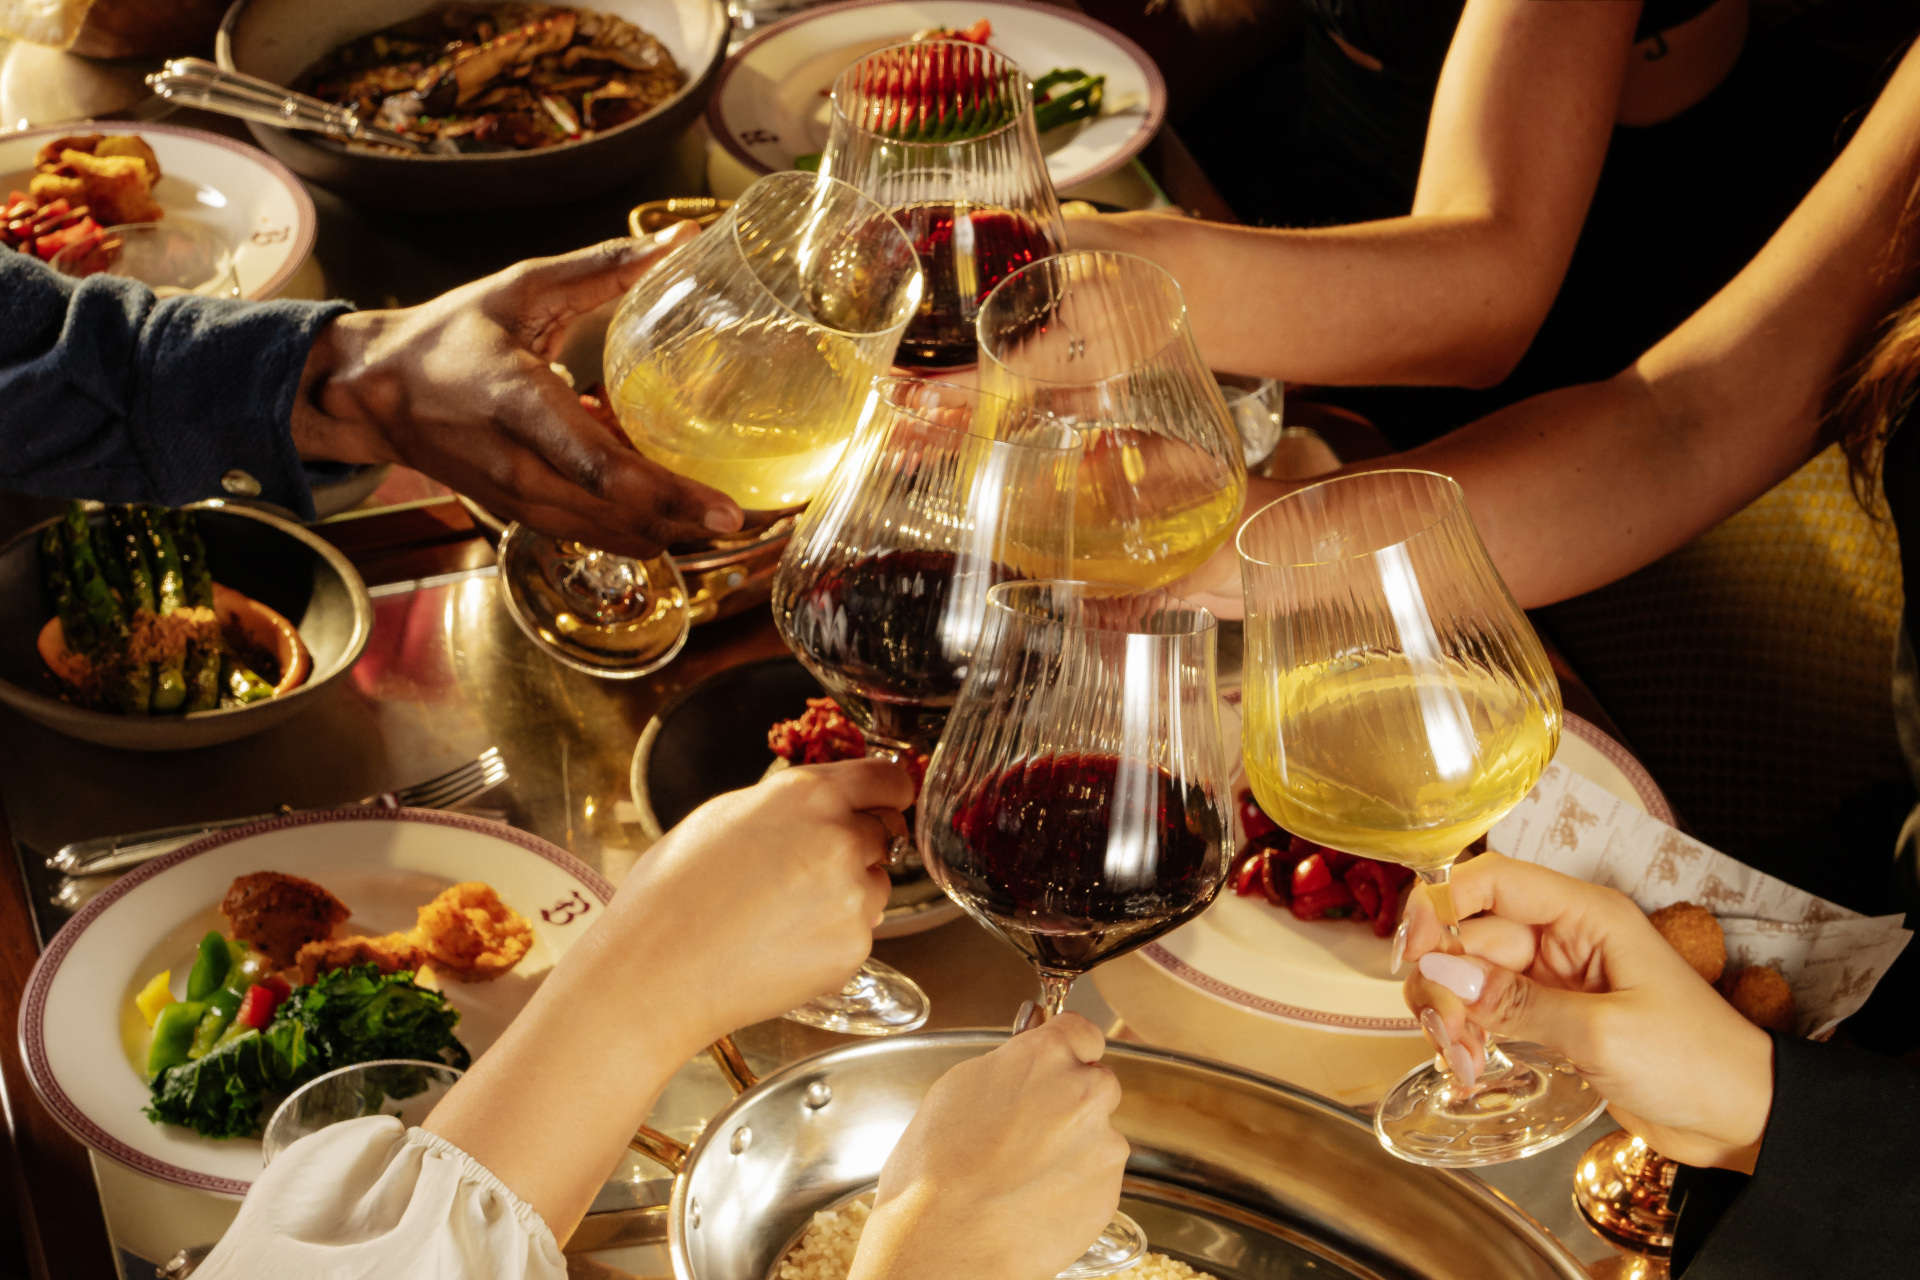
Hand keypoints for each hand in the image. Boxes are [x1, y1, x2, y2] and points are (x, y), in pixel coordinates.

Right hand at [292, 229, 743, 556]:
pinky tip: (675, 517)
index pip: (598, 466)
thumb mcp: (520, 288)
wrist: (372, 391)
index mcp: (518, 404)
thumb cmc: (445, 336)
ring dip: (669, 534)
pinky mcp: (520, 515)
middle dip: (689, 523)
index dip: (666, 493)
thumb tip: (680, 241)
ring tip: (727, 521)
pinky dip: (636, 531)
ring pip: (608, 535)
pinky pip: (589, 534)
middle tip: (754, 518)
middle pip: (618, 514)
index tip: (725, 506)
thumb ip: (602, 268)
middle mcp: (519, 466)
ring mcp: (517, 499)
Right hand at [606, 758, 904, 1042]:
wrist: (655, 971)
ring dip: (848, 894)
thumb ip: (788, 803)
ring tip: (782, 914)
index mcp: (807, 794)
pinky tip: (782, 944)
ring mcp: (852, 895)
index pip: (890, 779)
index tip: (889, 803)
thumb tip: (824, 801)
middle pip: (885, 832)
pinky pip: (858, 933)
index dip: (889, 793)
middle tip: (805, 872)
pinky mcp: (852, 948)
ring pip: (875, 885)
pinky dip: (832, 938)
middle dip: (858, 846)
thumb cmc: (671, 893)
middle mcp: (840, 838)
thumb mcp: (723, 814)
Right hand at [852, 1014, 1128, 1279]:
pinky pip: (1099, 1177)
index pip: (1083, 1031)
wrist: (946, 1242)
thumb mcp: (959, 1088)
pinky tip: (1036, 1198)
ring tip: (1024, 1173)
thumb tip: (1027, 1059)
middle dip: (1074, 1098)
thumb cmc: (935, 1170)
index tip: (1062, 1061)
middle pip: (1097, 1082)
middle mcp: (1084, 1092)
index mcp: (1044, 1056)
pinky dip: (1076, 1184)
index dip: (1069, 1049)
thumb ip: (1011, 1065)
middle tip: (1031, 1128)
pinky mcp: (1109, 1191)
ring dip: (1075, 1145)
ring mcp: (1103, 1144)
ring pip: (1099, 1133)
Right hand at [1399, 853, 1773, 1170]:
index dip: (1441, 906)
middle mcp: (1563, 936)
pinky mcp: (1551, 1015)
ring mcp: (1554, 977)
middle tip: (1447, 1037)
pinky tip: (1469, 1064)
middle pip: (1469, 933)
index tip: (1412, 954)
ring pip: (1469, 974)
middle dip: (1443, 982)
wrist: (1742, 1117)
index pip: (1490, 880)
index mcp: (1586, 914)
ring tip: (1463, 1061)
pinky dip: (1468, 1033)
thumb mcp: (1602, 1031)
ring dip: (1451, 1014)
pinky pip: (1488, 1009)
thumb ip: (1516, 1002)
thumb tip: (1440, 971)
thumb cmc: (1697, 1061)